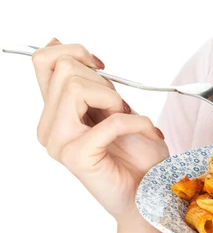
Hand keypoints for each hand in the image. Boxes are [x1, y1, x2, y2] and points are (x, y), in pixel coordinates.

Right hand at [32, 37, 169, 226]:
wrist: (149, 191)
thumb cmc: (135, 152)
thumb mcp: (111, 104)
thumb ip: (87, 81)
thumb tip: (57, 42)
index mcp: (53, 112)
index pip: (43, 61)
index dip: (74, 52)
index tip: (101, 67)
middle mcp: (48, 127)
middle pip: (65, 70)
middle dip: (102, 82)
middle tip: (118, 108)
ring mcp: (59, 143)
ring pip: (76, 87)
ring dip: (114, 99)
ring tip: (126, 121)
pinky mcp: (77, 156)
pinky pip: (109, 120)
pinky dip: (138, 122)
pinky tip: (149, 134)